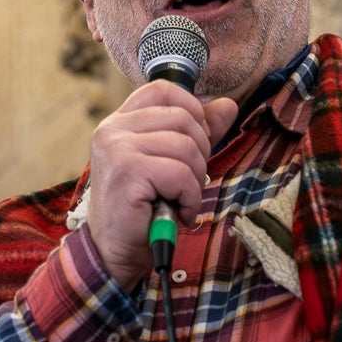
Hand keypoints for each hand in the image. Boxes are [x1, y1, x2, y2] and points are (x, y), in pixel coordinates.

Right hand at [84, 81, 240, 287]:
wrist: (114, 252)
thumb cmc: (142, 208)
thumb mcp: (170, 163)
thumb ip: (197, 132)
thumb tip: (228, 105)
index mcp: (119, 121)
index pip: (163, 88)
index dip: (192, 109)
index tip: (195, 141)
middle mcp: (112, 129)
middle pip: (183, 118)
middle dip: (200, 153)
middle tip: (187, 182)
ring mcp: (117, 149)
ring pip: (186, 146)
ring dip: (195, 180)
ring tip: (182, 199)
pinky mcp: (127, 172)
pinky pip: (181, 174)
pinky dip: (190, 197)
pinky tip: (179, 212)